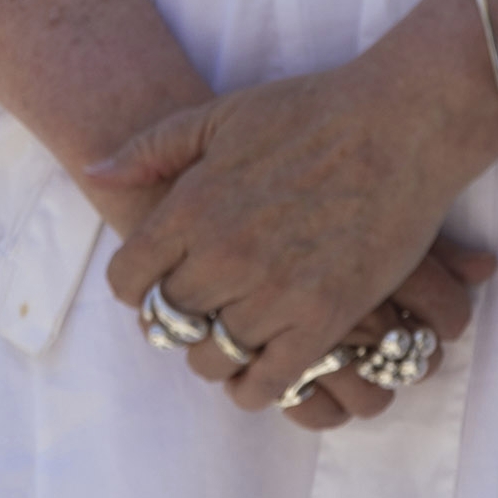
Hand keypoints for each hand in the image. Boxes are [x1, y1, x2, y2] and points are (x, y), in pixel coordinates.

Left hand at [91, 56, 497, 422]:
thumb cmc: (311, 111)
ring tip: (235, 336)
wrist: (400, 123)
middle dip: (179, 318)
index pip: (129, 279)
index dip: (136, 288)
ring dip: (217, 353)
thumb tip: (96, 173)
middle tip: (201, 309)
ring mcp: (273, 292)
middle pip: (170, 320)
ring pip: (214, 358)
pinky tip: (262, 369)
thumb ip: (152, 148)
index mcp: (193, 206)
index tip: (155, 285)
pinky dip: (256, 387)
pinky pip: (269, 382)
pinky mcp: (323, 318)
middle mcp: (224, 255)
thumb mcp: (220, 114)